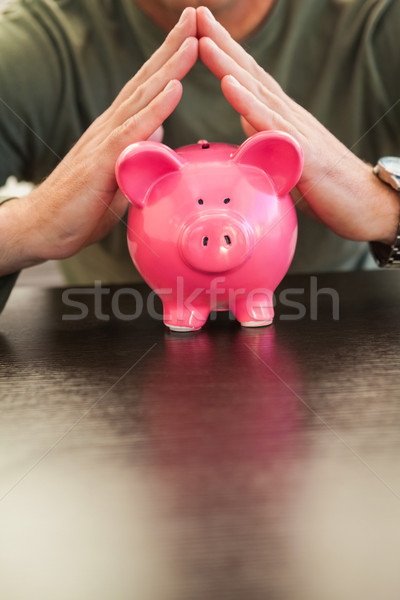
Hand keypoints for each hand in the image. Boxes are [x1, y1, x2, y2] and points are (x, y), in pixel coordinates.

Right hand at [0, 7, 197, 274]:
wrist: (43, 228)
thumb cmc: (81, 207)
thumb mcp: (119, 177)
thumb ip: (139, 152)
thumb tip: (158, 132)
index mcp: (117, 132)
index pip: (147, 90)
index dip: (169, 62)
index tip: (192, 36)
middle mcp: (111, 128)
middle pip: (146, 82)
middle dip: (173, 48)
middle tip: (196, 16)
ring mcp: (105, 141)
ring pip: (142, 97)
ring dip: (169, 66)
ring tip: (192, 38)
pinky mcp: (102, 161)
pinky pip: (133, 131)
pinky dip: (155, 108)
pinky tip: (174, 87)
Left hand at [197, 6, 399, 244]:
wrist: (367, 204)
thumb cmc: (326, 185)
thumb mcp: (286, 156)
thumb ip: (264, 134)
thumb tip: (244, 117)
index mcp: (281, 117)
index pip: (249, 79)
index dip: (225, 55)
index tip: (200, 32)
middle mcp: (288, 115)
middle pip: (250, 74)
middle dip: (221, 44)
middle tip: (195, 15)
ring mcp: (295, 129)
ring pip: (256, 91)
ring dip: (228, 63)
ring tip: (203, 39)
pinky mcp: (302, 151)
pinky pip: (270, 123)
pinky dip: (247, 102)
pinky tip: (230, 83)